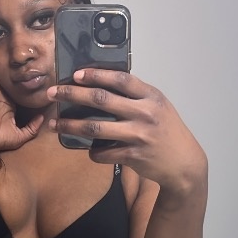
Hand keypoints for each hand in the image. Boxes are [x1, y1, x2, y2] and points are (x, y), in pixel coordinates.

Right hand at [0, 75, 43, 155]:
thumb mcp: (20, 137)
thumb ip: (32, 129)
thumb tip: (42, 118)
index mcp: (9, 107)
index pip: (21, 97)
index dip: (30, 95)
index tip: (42, 91)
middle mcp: (3, 97)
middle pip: (16, 85)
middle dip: (26, 81)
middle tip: (39, 76)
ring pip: (9, 77)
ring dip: (17, 73)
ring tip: (31, 67)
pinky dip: (5, 69)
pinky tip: (18, 67)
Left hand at [48, 69, 206, 200]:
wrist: (184, 164)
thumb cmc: (168, 132)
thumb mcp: (158, 107)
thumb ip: (136, 96)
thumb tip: (104, 85)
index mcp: (151, 96)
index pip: (120, 79)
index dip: (96, 74)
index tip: (76, 74)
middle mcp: (145, 113)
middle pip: (101, 100)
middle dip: (72, 95)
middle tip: (53, 93)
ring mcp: (138, 135)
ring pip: (95, 128)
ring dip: (71, 125)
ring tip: (55, 124)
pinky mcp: (133, 156)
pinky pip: (103, 153)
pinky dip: (92, 152)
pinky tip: (87, 149)